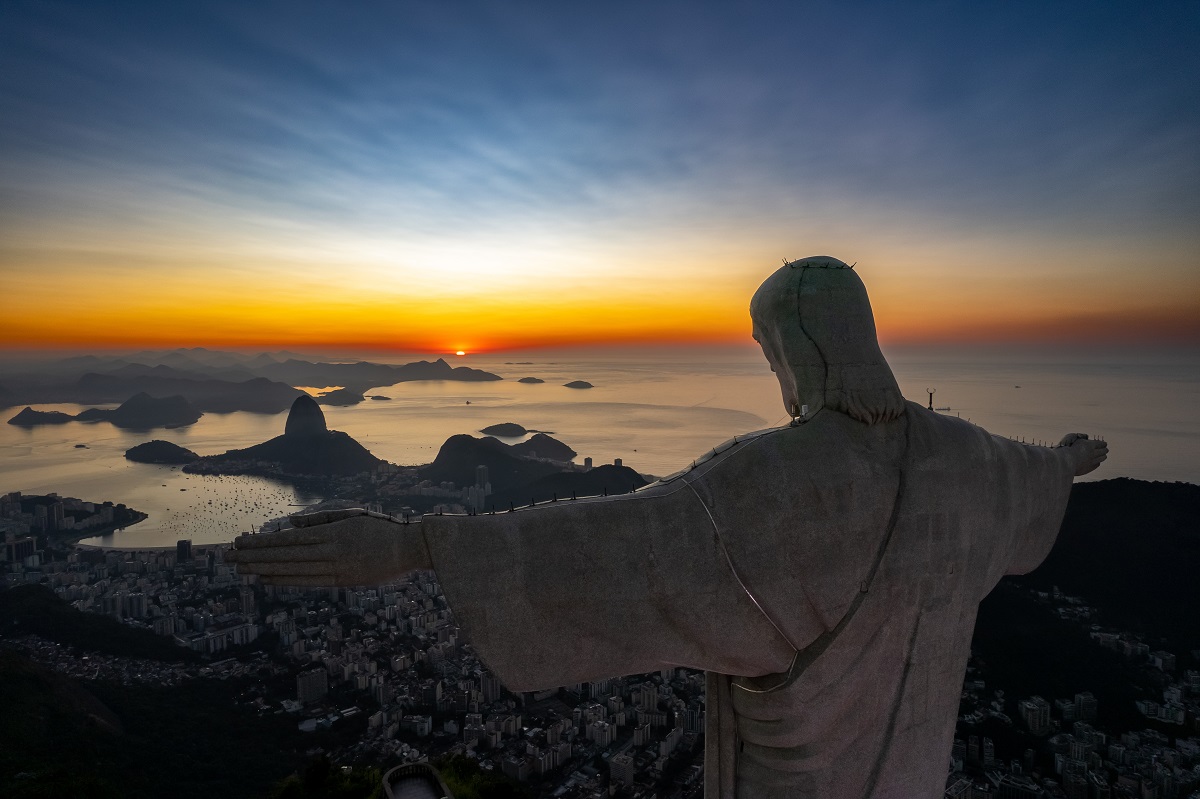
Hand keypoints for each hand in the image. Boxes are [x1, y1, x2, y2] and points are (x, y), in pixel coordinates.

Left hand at [226, 508, 430, 586]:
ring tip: (240, 569)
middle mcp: (330, 550)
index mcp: (331, 531)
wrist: (411, 548)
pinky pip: (308, 582)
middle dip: (253, 556)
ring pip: (292, 569)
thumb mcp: (352, 515)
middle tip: (227, 557)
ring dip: (263, 569)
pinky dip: (285, 580)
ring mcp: (336, 567)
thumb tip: (290, 527)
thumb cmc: (382, 528)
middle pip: (284, 554)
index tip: (239, 542)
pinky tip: (266, 579)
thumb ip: (321, 520)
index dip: (261, 541)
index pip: (287, 538)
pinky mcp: (343, 581)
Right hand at [1058, 433, 1108, 476]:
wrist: (1062, 462)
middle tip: (1106, 449)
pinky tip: (1097, 462)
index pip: (1101, 444)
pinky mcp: (1089, 468)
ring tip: (1104, 456)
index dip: (1103, 443)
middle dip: (1104, 449)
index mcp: (1089, 445)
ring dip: (1103, 456)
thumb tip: (1085, 437)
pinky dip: (1097, 462)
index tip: (1104, 443)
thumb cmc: (1065, 450)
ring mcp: (1092, 461)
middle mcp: (1092, 453)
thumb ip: (1081, 440)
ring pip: (1102, 458)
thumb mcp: (1071, 439)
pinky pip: (1097, 464)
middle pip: (1103, 451)